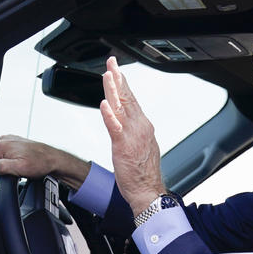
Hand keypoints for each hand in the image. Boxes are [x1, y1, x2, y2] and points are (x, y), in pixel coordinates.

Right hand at [0, 135, 89, 189]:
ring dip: (8, 166)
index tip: (8, 177)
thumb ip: (1, 167)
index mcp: (1, 145)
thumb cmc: (40, 163)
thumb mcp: (19, 168)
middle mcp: (3, 140)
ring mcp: (9, 140)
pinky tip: (22, 163)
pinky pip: (6, 156)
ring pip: (0, 159)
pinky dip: (12, 162)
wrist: (54, 159)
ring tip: (21, 168)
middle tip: (17, 173)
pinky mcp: (15, 142)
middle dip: (3, 170)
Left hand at [99, 57, 165, 213]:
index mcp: (143, 126)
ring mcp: (132, 136)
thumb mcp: (140, 145)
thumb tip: (125, 121)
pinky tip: (104, 105)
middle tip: (112, 63)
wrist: (148, 191)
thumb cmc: (143, 172)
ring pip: (121, 108)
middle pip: (127, 98)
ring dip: (114, 90)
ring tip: (108, 75)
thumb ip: (133, 130)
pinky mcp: (123, 147)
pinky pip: (115, 128)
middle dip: (118, 79)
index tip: (117, 71)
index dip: (123, 84)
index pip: (131, 100)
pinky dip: (109, 116)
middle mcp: (139, 127)